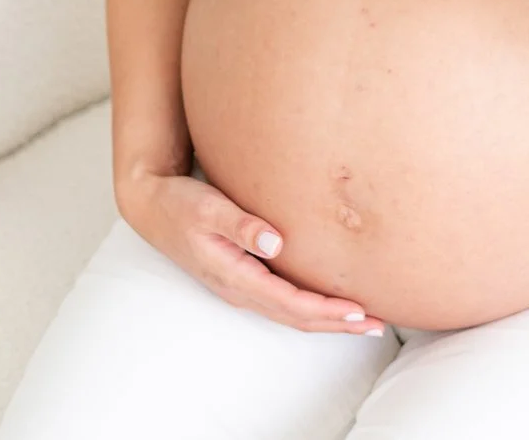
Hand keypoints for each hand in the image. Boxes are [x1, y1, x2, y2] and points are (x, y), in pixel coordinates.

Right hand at [117, 165, 387, 335]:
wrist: (151, 204)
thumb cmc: (180, 203)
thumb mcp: (208, 208)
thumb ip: (241, 225)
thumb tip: (276, 242)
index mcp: (235, 276)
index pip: (290, 302)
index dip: (327, 310)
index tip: (359, 312)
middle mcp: (240, 289)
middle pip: (296, 317)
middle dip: (337, 324)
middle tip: (377, 326)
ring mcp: (240, 287)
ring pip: (291, 313)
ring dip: (327, 320)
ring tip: (363, 322)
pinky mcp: (242, 277)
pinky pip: (282, 301)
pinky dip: (310, 307)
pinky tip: (327, 302)